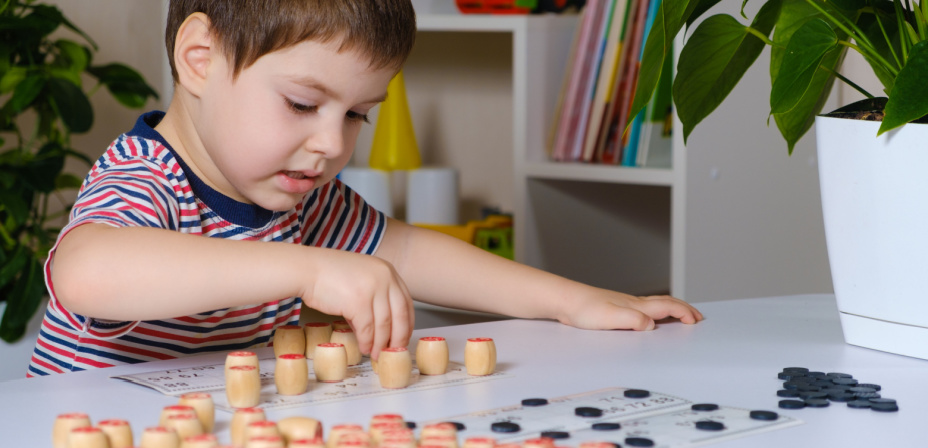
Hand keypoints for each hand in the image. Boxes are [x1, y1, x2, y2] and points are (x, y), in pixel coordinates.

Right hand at [299, 249, 413, 358]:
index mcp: (388, 271)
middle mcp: (385, 278)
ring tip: (376, 354)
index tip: (403, 338)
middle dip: (398, 338)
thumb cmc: (329, 274)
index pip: (406, 302)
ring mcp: (373, 289)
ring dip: (380, 344)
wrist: (306, 269)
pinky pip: (367, 329)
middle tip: (393, 352)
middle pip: (400, 316)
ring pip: (384, 326)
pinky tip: (364, 348)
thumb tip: (379, 326)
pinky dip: (366, 342)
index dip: (406, 324)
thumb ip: (374, 297)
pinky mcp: (358, 302)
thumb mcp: (361, 278)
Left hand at [557, 288, 703, 330]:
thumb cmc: (583, 309)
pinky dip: (658, 311)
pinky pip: (645, 308)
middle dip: (684, 309)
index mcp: (636, 305)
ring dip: (673, 309)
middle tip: (698, 318)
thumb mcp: (610, 318)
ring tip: (682, 317)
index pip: (667, 306)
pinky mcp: (617, 308)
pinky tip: (652, 317)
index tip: (696, 321)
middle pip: (666, 302)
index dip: (684, 312)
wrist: (565, 300)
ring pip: (656, 304)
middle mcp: (634, 302)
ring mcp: (626, 303)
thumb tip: (651, 326)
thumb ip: (632, 320)